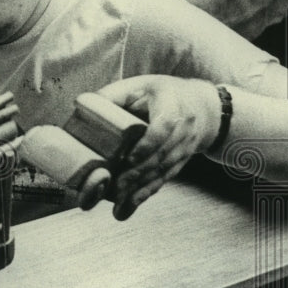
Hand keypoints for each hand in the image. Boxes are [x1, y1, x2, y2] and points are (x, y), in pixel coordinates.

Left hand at [95, 76, 220, 219]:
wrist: (204, 108)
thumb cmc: (162, 92)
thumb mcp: (140, 84)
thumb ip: (114, 94)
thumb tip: (83, 105)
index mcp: (172, 104)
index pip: (163, 127)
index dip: (148, 144)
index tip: (130, 158)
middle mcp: (184, 127)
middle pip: (162, 154)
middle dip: (139, 172)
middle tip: (117, 186)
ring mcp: (186, 146)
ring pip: (164, 169)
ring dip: (142, 186)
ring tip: (120, 200)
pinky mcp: (182, 160)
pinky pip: (166, 177)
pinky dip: (149, 191)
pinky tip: (132, 203)